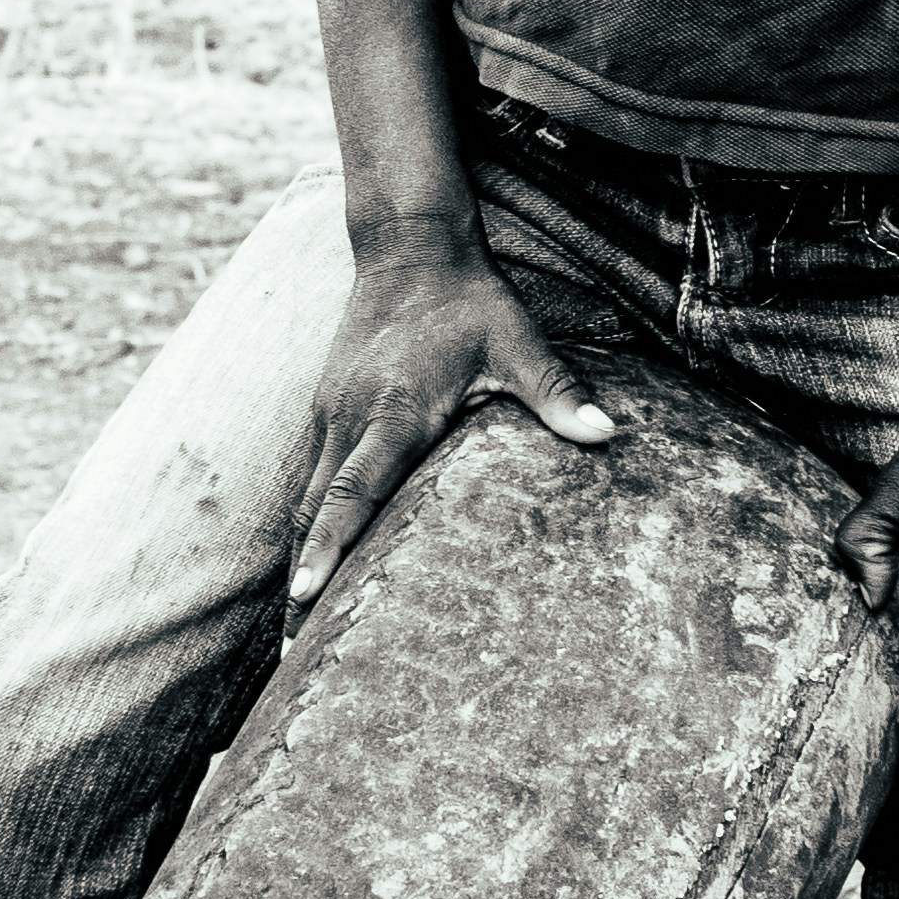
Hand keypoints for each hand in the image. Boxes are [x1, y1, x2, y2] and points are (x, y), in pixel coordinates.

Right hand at [286, 230, 612, 624]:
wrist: (408, 246)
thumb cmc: (469, 299)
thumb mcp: (518, 338)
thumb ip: (556, 391)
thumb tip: (606, 435)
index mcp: (393, 410)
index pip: (354, 490)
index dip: (329, 547)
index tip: (303, 600)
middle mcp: (349, 418)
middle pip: (316, 512)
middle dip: (303, 581)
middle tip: (293, 652)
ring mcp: (329, 415)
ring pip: (307, 501)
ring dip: (301, 560)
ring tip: (294, 630)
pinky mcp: (325, 412)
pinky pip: (311, 480)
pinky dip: (309, 527)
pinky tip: (311, 565)